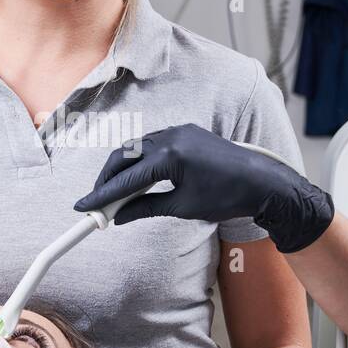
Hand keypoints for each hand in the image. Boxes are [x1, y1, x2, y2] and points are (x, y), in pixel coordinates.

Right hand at [74, 123, 333, 251]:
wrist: (263, 182)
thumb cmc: (226, 196)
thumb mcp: (182, 207)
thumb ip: (146, 208)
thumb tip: (119, 216)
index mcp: (170, 156)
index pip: (126, 177)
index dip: (102, 195)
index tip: (84, 207)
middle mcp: (171, 136)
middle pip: (125, 156)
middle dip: (108, 179)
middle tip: (97, 202)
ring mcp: (179, 131)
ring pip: (138, 148)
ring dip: (123, 169)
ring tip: (114, 194)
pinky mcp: (186, 132)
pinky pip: (153, 144)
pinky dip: (140, 160)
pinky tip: (137, 178)